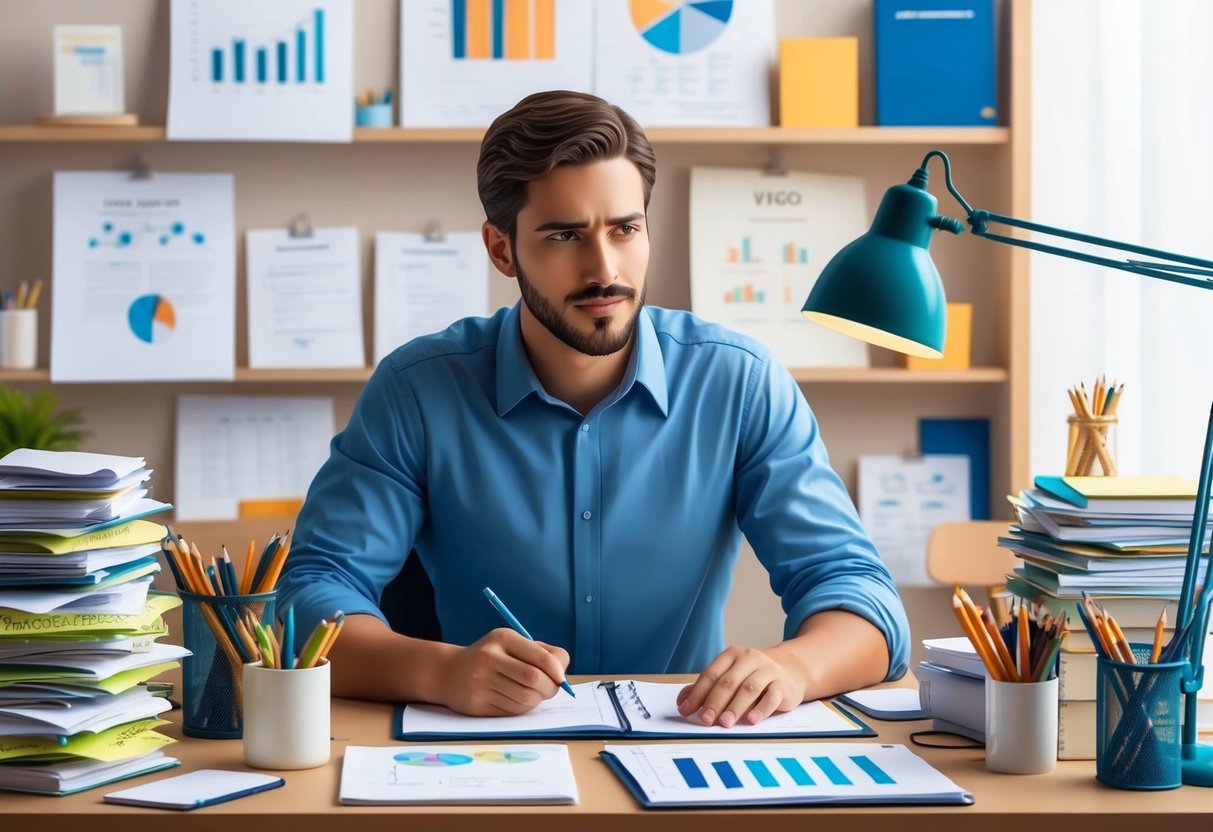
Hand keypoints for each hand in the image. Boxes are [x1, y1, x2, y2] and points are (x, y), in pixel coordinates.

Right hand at [438, 628, 569, 715]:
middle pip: (534, 680)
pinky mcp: (477, 704)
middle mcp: (490, 658)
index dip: (557, 670)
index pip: (540, 657)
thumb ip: (541, 652)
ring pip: (525, 699)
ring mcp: (481, 682)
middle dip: (550, 688)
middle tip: (552, 689)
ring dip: (537, 700)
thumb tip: (563, 671)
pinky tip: (517, 699)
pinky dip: (522, 708)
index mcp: (502, 638)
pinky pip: (512, 711)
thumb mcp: (512, 644)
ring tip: (534, 694)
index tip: (561, 678)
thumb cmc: (491, 657)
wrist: (449, 672)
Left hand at [676, 645, 806, 727]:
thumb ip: (706, 688)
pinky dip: (761, 709)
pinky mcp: (783, 685)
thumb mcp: (729, 677)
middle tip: (705, 720)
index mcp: (732, 655)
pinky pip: (772, 697)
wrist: (789, 672)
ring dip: (735, 707)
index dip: (697, 693)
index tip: (686, 711)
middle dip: (714, 702)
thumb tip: (682, 702)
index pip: (711, 674)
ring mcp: (768, 670)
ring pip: (749, 688)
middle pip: (728, 681)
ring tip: (725, 723)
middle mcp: (750, 658)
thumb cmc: (752, 677)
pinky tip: (752, 720)